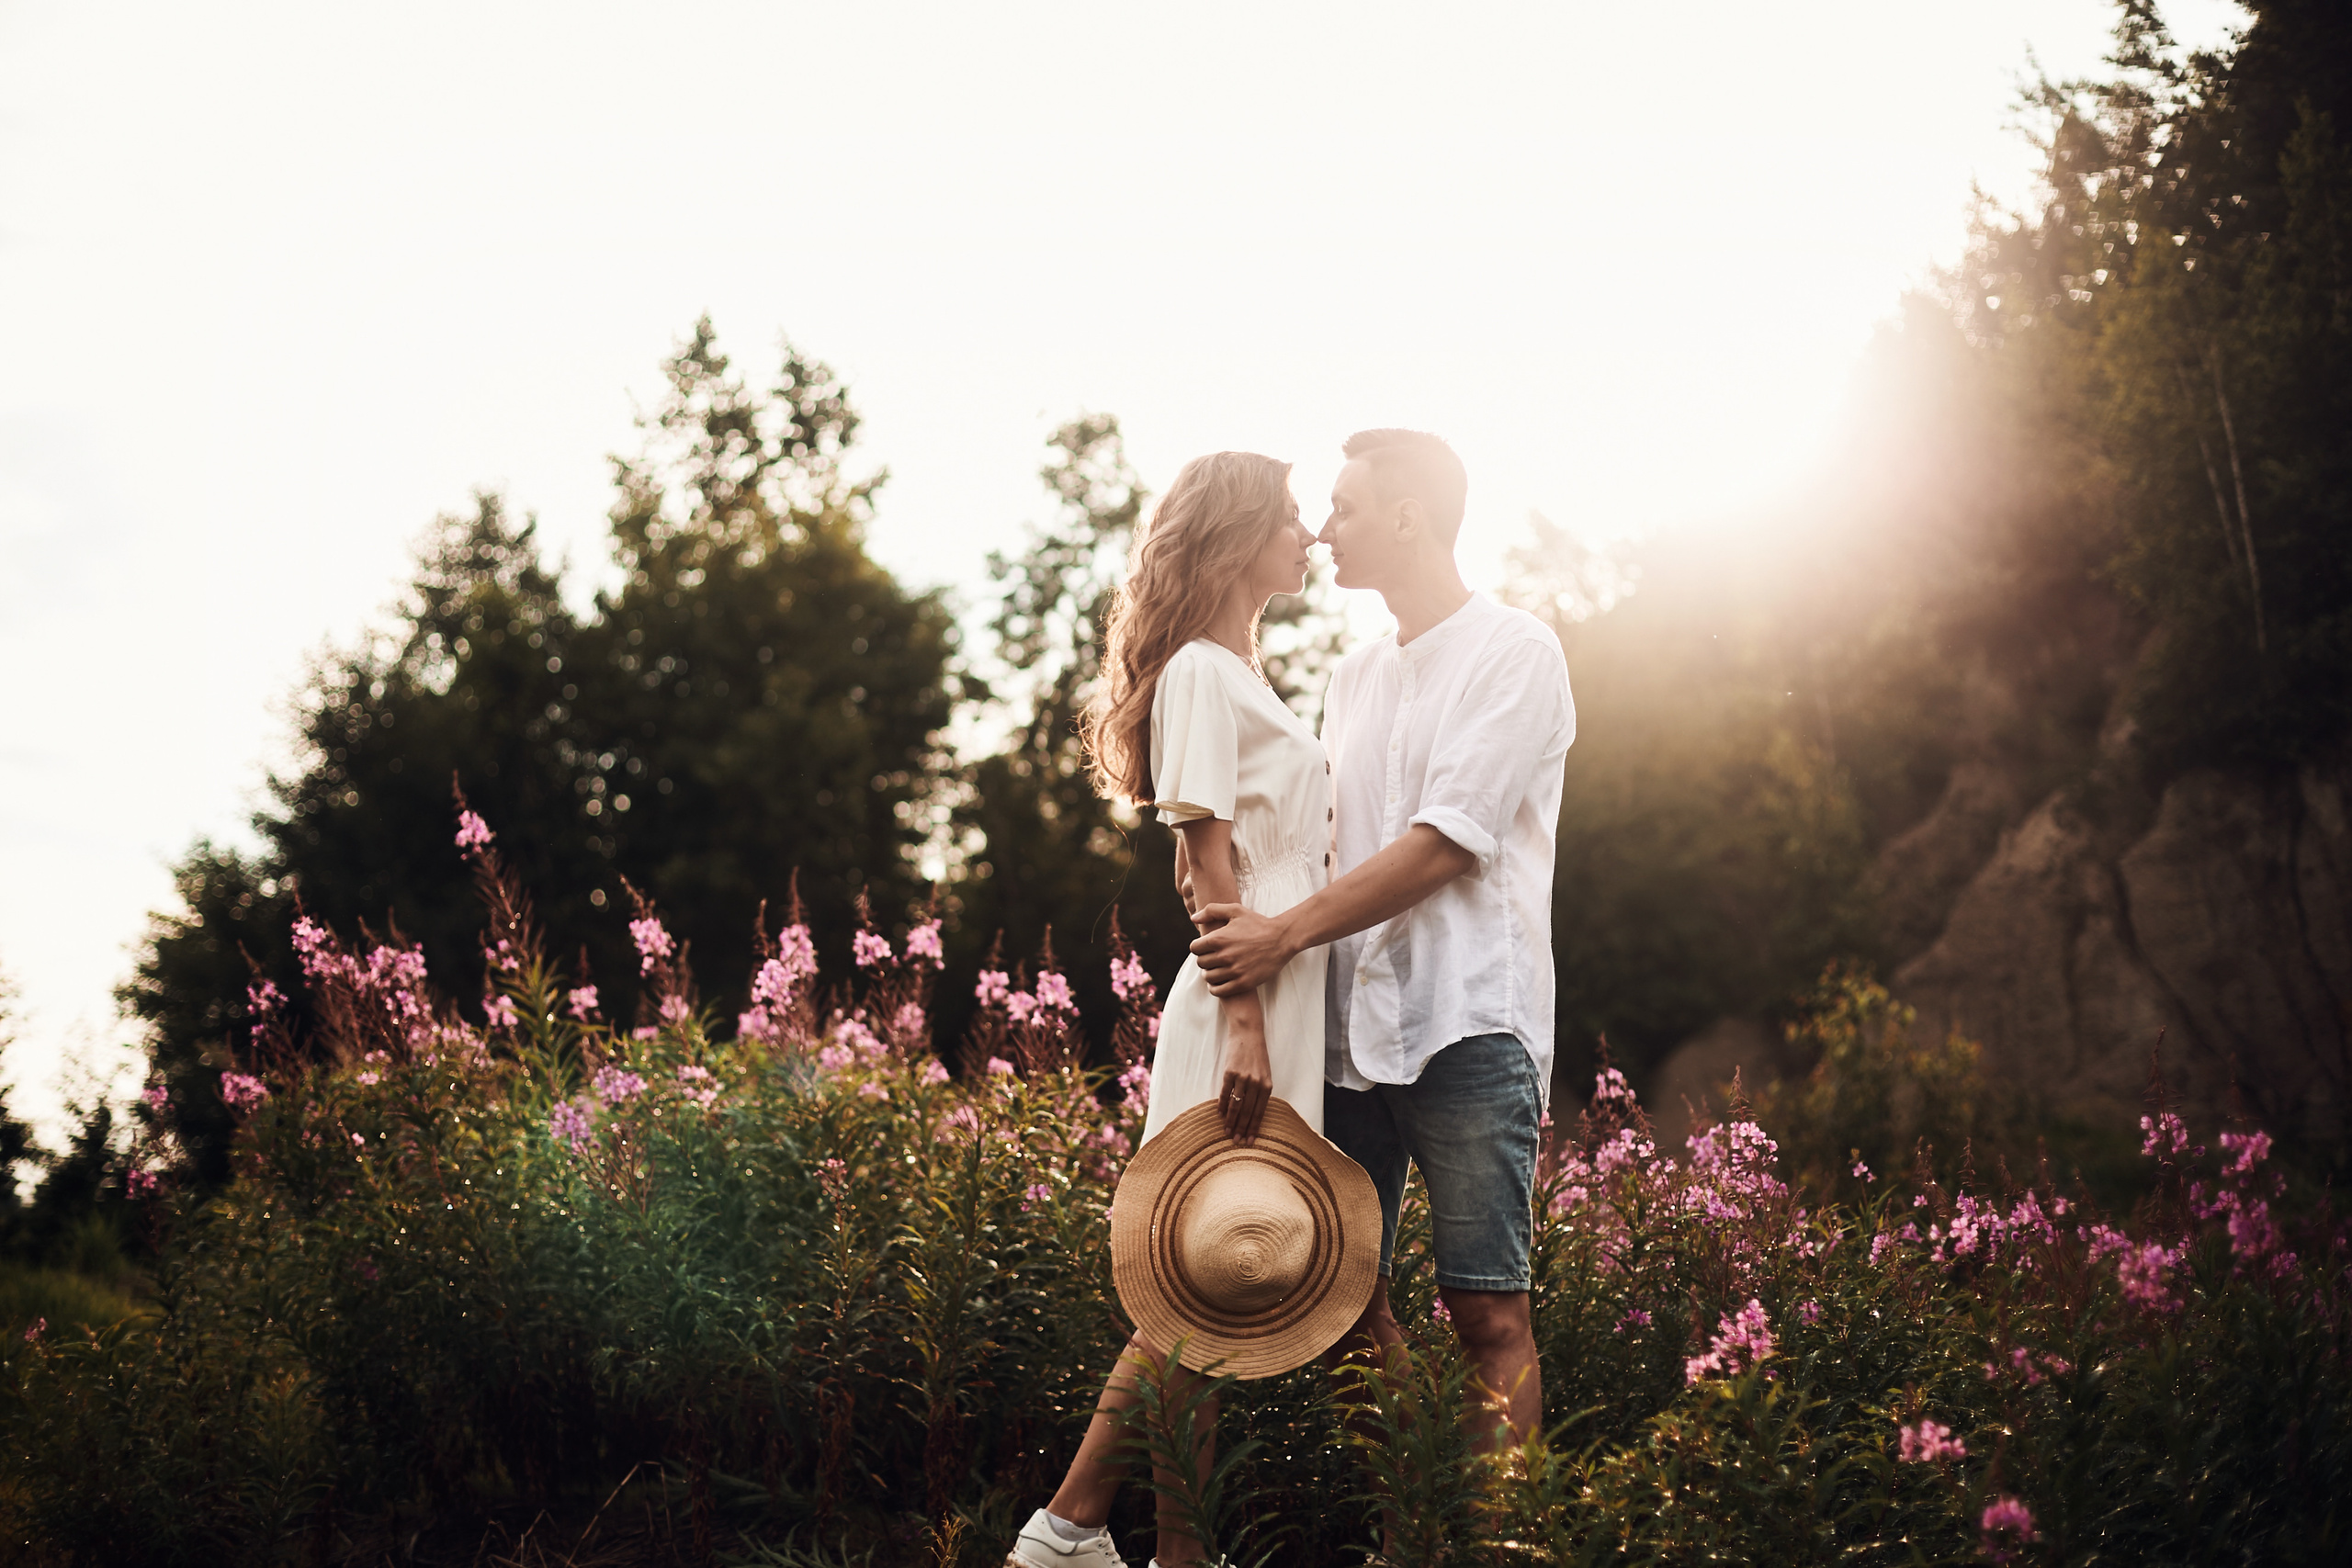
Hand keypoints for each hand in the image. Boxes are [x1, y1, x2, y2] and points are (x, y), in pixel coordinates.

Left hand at [1191, 907, 1292, 996]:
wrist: (1281, 939)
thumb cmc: (1258, 923)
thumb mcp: (1236, 910)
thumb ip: (1212, 911)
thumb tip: (1194, 918)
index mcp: (1219, 938)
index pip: (1194, 948)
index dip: (1199, 947)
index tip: (1206, 947)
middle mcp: (1225, 956)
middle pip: (1201, 963)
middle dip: (1205, 959)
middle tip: (1213, 958)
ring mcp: (1234, 971)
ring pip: (1208, 977)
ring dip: (1210, 973)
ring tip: (1217, 969)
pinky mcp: (1243, 983)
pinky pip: (1219, 990)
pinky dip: (1215, 987)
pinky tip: (1220, 981)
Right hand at [1217, 1008, 1272, 1144]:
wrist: (1248, 1033)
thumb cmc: (1257, 1055)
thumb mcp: (1265, 1074)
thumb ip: (1260, 1092)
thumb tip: (1251, 1113)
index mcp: (1267, 1085)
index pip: (1260, 1112)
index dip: (1254, 1128)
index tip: (1249, 1140)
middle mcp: (1256, 1083)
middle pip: (1247, 1112)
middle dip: (1241, 1128)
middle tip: (1236, 1141)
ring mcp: (1242, 1078)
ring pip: (1236, 1105)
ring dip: (1230, 1120)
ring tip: (1226, 1131)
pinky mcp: (1230, 1072)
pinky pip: (1225, 1092)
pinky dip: (1222, 1104)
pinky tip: (1219, 1114)